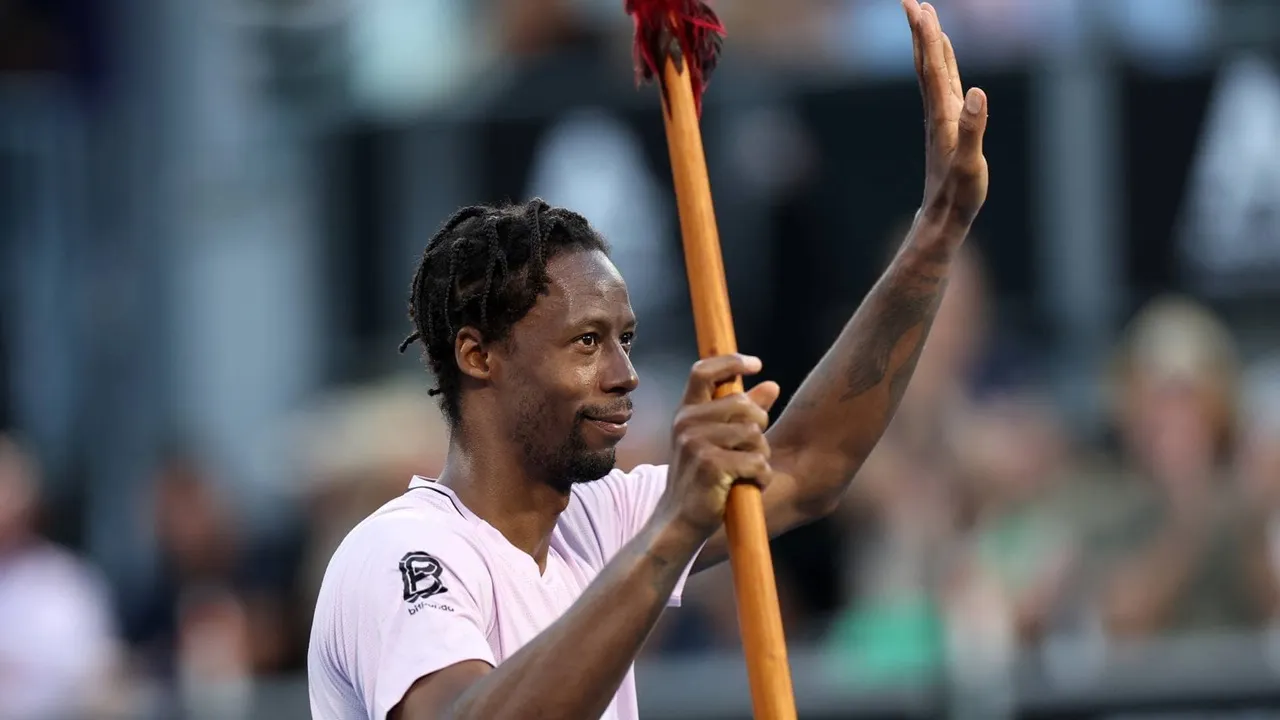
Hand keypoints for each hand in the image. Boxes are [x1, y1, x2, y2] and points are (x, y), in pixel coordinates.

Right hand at [658, 354, 781, 538]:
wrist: (680, 520)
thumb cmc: (702, 478)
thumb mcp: (716, 440)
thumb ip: (744, 411)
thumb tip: (772, 385)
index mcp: (686, 412)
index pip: (703, 371)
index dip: (731, 362)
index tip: (756, 364)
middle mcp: (686, 423)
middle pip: (744, 404)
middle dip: (759, 426)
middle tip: (752, 449)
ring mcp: (695, 444)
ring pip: (754, 435)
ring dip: (761, 456)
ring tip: (746, 471)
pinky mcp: (710, 467)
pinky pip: (757, 462)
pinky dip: (761, 477)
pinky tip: (748, 485)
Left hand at [904, 0, 988, 227]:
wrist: (943, 218)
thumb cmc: (959, 194)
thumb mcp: (970, 164)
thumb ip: (974, 128)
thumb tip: (977, 93)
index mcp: (944, 115)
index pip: (934, 68)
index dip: (928, 37)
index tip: (920, 8)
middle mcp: (938, 111)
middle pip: (926, 63)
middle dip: (921, 31)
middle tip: (912, 2)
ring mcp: (941, 118)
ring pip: (932, 72)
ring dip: (928, 44)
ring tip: (926, 18)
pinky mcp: (946, 126)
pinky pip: (942, 85)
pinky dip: (941, 64)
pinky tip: (944, 58)